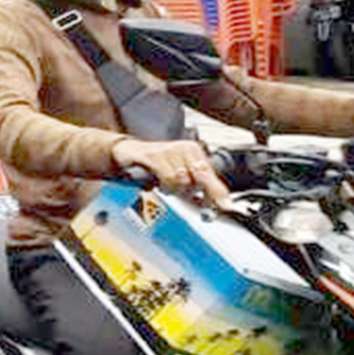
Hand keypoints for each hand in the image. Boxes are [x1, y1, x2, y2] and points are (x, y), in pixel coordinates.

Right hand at [111, 138, 233, 207]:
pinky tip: (160, 182)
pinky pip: (168, 177)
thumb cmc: (152, 165)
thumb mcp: (176, 178)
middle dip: (200, 192)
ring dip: (176, 189)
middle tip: (199, 202)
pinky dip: (165, 185)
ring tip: (167, 186)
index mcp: (194, 152)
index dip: (218, 192)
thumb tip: (207, 205)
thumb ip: (192, 190)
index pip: (210, 174)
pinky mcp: (155, 155)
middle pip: (201, 175)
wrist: (127, 154)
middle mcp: (184, 149)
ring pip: (184, 180)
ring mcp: (170, 150)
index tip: (226, 205)